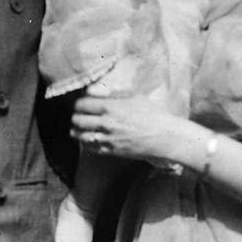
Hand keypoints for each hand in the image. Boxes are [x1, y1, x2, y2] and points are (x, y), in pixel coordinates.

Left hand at [71, 92, 192, 164]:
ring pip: (79, 135)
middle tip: (79, 115)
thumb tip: (92, 90)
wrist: (164, 137)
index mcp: (111, 107)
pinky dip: (86, 142)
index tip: (81, 104)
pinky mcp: (111, 151)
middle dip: (76, 116)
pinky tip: (89, 138)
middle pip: (77, 120)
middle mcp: (106, 123)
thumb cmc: (152, 114)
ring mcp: (108, 138)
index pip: (82, 104)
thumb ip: (112, 93)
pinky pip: (90, 148)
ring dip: (77, 130)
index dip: (79, 103)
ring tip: (79, 127)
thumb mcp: (133, 96)